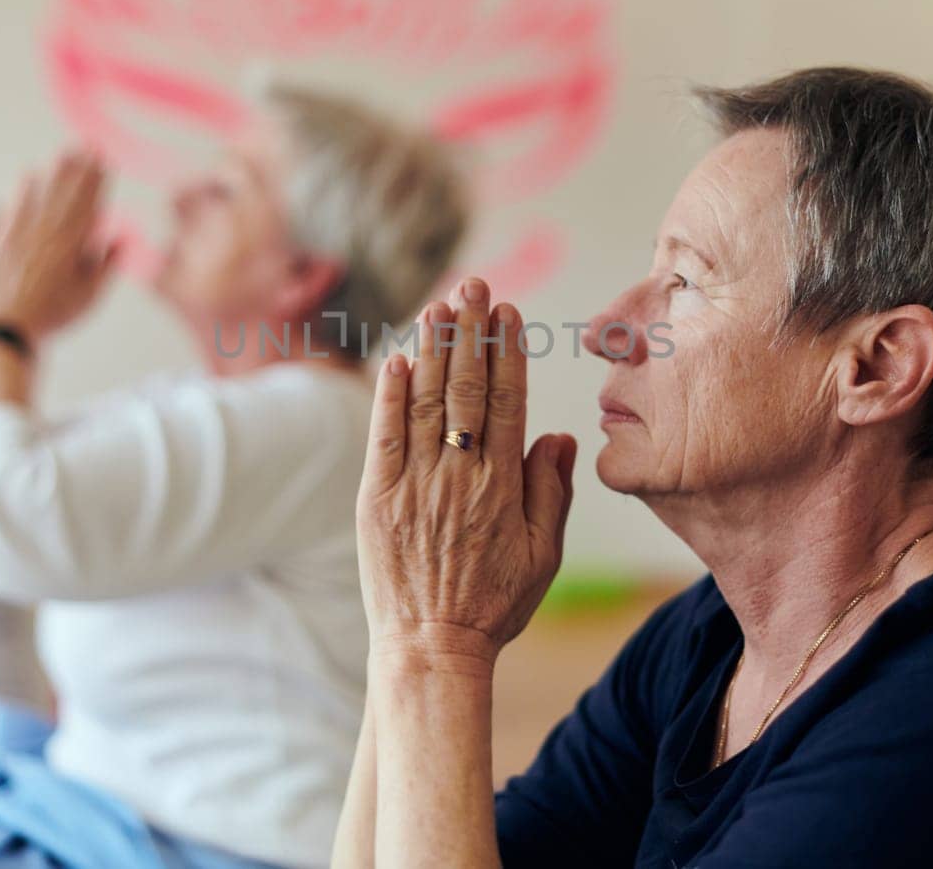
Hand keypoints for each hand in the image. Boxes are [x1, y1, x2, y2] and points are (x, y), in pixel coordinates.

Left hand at [0, 150, 116, 341]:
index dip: (97, 180)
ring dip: (56, 172)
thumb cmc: (52, 316)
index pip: (89, 203)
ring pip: (43, 194)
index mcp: (73, 244)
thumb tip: (120, 236)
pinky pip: (15, 206)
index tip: (104, 159)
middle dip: (79, 168)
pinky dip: (23, 190)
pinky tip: (29, 174)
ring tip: (65, 152)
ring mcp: (23, 232)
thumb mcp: (89, 296)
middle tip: (87, 145)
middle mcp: (49, 231)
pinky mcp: (0, 237)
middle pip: (67, 193)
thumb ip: (106, 264)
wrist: (3, 327)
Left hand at [355, 277, 576, 668]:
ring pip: (424, 401)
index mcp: (504, 485)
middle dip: (471, 331)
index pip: (507, 401)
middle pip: (466, 388)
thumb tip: (557, 435)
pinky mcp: (375, 498)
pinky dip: (389, 396)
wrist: (431, 648)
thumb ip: (552, 490)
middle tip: (473, 284)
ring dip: (432, 348)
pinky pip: (383, 435)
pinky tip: (397, 359)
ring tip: (439, 306)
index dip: (507, 352)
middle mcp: (460, 475)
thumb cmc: (493, 605)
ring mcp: (414, 484)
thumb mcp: (544, 554)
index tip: (507, 313)